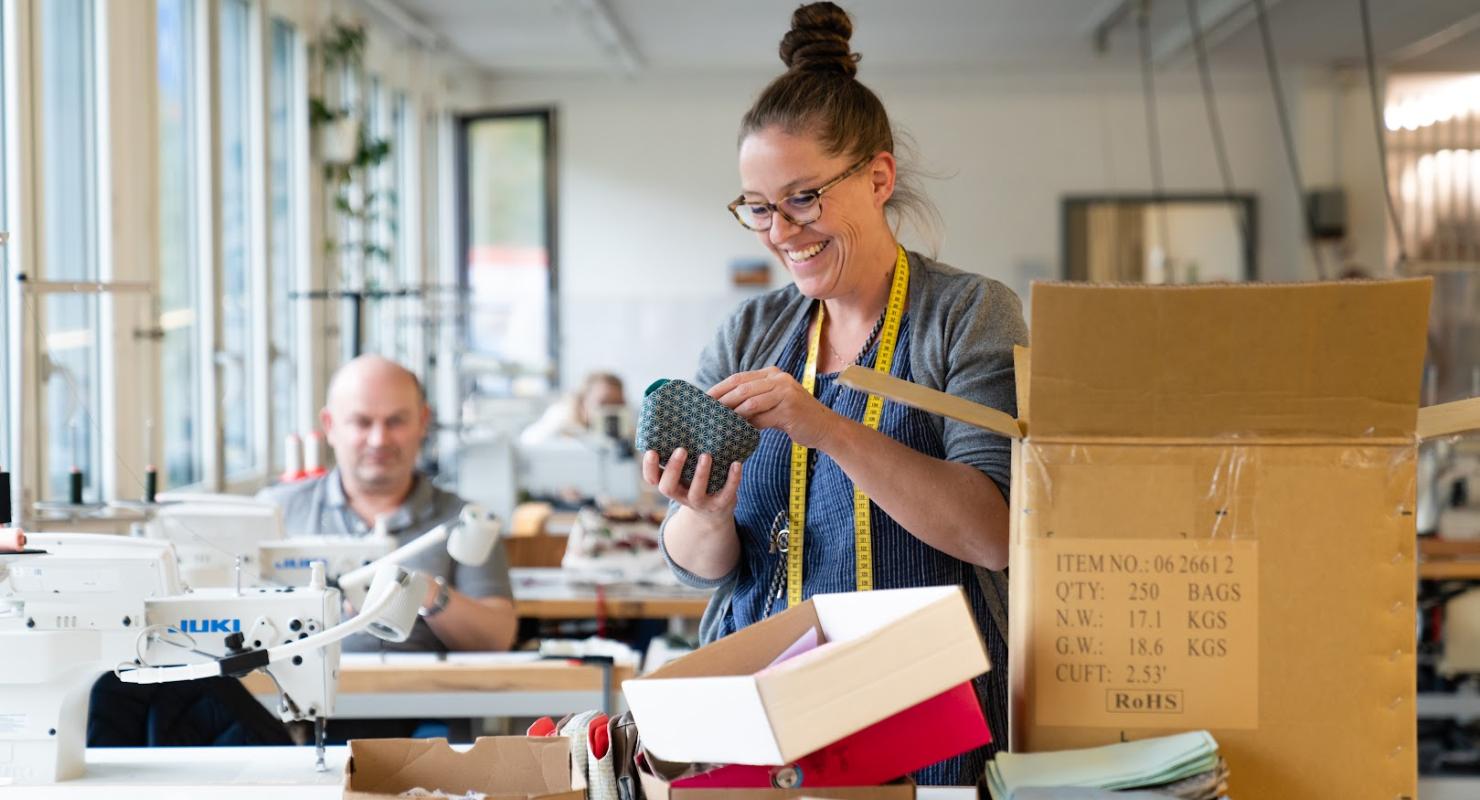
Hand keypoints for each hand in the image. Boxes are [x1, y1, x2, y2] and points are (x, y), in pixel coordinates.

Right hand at [642, 448, 741, 518]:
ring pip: (696, 492)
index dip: (649, 467)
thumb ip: (680, 453)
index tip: (651, 451)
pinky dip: (732, 479)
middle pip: (668, 487)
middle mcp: (680, 494)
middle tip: (681, 450)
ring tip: (706, 455)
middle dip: (673, 469)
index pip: (652, 479)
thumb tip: (680, 416)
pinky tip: (736, 464)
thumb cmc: (696, 479)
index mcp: (670, 483)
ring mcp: (699, 502)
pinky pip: (726, 493)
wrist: (715, 510)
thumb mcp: (685, 470)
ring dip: (701, 474)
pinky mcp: (719, 504)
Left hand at [710, 367, 841, 449]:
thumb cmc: (796, 418)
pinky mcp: (789, 409)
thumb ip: (754, 402)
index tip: (704, 399)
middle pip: (742, 387)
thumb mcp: (774, 403)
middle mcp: (779, 379)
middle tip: (705, 412)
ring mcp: (785, 393)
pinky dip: (748, 424)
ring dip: (732, 413)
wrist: (826, 428)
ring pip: (750, 401)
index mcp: (773, 373)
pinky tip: (738, 431)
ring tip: (718, 422)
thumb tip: (725, 410)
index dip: (719, 388)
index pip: (739, 378)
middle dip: (721, 399)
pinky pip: (762, 417)